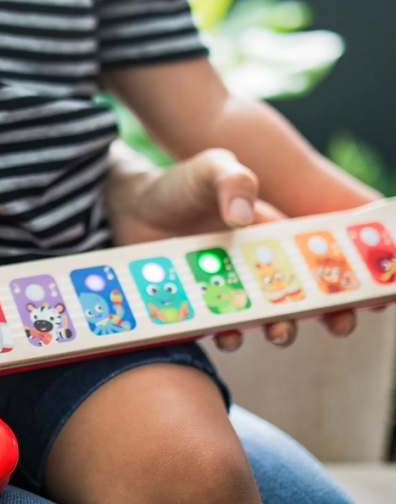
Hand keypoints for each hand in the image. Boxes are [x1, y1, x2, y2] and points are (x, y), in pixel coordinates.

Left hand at [103, 144, 357, 349]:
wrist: (132, 204)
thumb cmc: (181, 184)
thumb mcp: (210, 169)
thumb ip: (232, 180)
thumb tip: (242, 216)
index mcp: (272, 232)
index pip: (321, 256)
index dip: (349, 276)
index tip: (373, 294)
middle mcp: (256, 264)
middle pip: (302, 294)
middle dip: (324, 312)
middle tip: (338, 325)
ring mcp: (228, 285)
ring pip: (263, 316)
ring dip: (278, 328)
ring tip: (278, 332)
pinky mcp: (199, 301)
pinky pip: (218, 326)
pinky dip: (225, 334)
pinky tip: (224, 335)